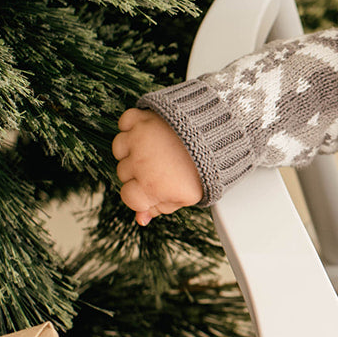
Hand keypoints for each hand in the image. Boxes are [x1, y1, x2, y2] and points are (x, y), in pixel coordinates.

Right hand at [113, 108, 203, 224]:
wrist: (218, 138)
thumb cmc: (203, 169)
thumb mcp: (186, 197)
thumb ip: (160, 208)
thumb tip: (140, 219)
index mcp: (151, 187)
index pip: (127, 196)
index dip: (140, 194)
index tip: (152, 187)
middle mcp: (140, 163)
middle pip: (123, 172)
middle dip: (138, 171)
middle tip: (161, 166)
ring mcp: (139, 138)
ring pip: (119, 147)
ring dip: (133, 148)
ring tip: (156, 148)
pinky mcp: (143, 118)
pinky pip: (125, 121)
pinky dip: (131, 123)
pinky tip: (147, 131)